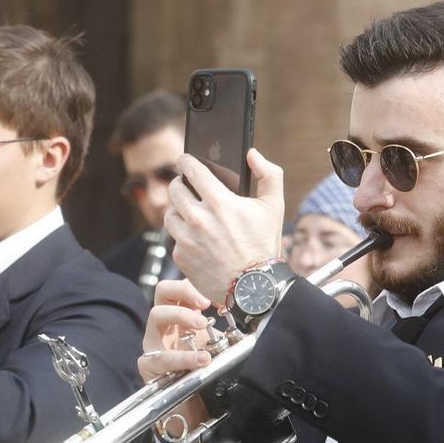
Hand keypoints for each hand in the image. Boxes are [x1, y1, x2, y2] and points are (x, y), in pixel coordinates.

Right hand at [137, 278, 216, 433]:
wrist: (196, 408)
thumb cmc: (205, 373)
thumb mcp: (216, 345)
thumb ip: (225, 327)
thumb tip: (248, 312)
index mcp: (180, 317)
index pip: (179, 287)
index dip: (192, 284)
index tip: (212, 294)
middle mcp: (164, 326)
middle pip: (162, 292)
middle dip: (184, 292)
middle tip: (204, 305)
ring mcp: (154, 344)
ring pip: (156, 316)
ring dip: (181, 316)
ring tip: (201, 324)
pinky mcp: (150, 367)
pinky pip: (160, 357)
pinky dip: (182, 357)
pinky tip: (201, 359)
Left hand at [165, 151, 286, 305]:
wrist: (254, 288)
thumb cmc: (264, 246)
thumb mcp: (274, 206)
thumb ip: (269, 174)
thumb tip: (252, 154)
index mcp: (219, 201)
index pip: (191, 170)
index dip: (185, 161)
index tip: (184, 160)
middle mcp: (198, 218)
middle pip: (174, 189)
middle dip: (179, 184)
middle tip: (186, 186)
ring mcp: (186, 238)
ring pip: (169, 214)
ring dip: (178, 211)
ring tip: (190, 214)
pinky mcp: (181, 256)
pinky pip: (174, 239)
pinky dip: (182, 236)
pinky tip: (197, 239)